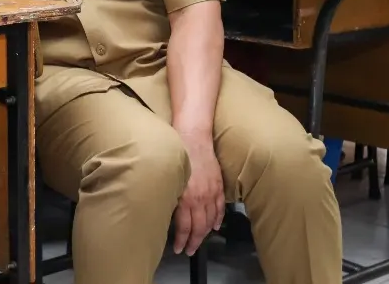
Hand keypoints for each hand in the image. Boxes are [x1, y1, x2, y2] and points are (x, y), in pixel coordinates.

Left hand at [173, 133, 224, 255]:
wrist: (192, 137)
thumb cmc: (176, 155)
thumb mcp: (169, 179)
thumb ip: (171, 198)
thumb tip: (168, 214)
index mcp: (186, 198)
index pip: (185, 227)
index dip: (182, 241)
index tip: (179, 248)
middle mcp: (200, 198)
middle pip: (199, 228)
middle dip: (194, 242)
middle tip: (189, 251)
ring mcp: (211, 193)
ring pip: (210, 220)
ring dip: (205, 233)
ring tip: (199, 242)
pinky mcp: (218, 186)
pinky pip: (220, 208)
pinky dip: (218, 218)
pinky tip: (215, 226)